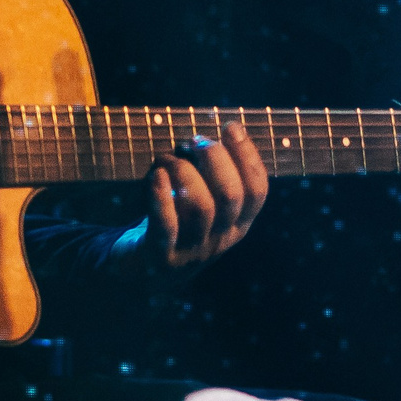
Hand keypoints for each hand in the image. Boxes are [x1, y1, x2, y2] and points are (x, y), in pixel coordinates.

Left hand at [121, 122, 269, 277]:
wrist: (143, 273)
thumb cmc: (175, 222)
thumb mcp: (202, 201)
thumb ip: (212, 173)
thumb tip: (220, 129)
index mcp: (237, 224)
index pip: (257, 191)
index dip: (248, 156)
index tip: (231, 127)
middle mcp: (220, 238)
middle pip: (231, 196)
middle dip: (216, 159)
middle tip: (196, 139)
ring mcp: (193, 250)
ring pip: (200, 208)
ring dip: (183, 172)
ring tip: (166, 158)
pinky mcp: (162, 256)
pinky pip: (166, 227)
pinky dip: (162, 197)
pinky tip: (156, 175)